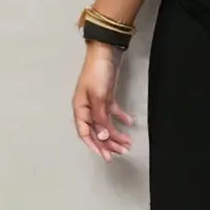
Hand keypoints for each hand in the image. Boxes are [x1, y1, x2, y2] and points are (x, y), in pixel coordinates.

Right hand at [72, 42, 132, 160]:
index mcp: (80, 109)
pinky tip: (129, 123)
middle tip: (121, 152)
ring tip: (127, 142)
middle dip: (108, 143)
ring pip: (106, 124)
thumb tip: (101, 137)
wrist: (106, 52)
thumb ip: (99, 118)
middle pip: (97, 131)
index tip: (106, 156)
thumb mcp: (99, 97)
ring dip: (116, 133)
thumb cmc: (98, 73)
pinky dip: (120, 118)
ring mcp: (97, 103)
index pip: (85, 133)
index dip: (95, 146)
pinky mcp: (107, 97)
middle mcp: (87, 108)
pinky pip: (112, 112)